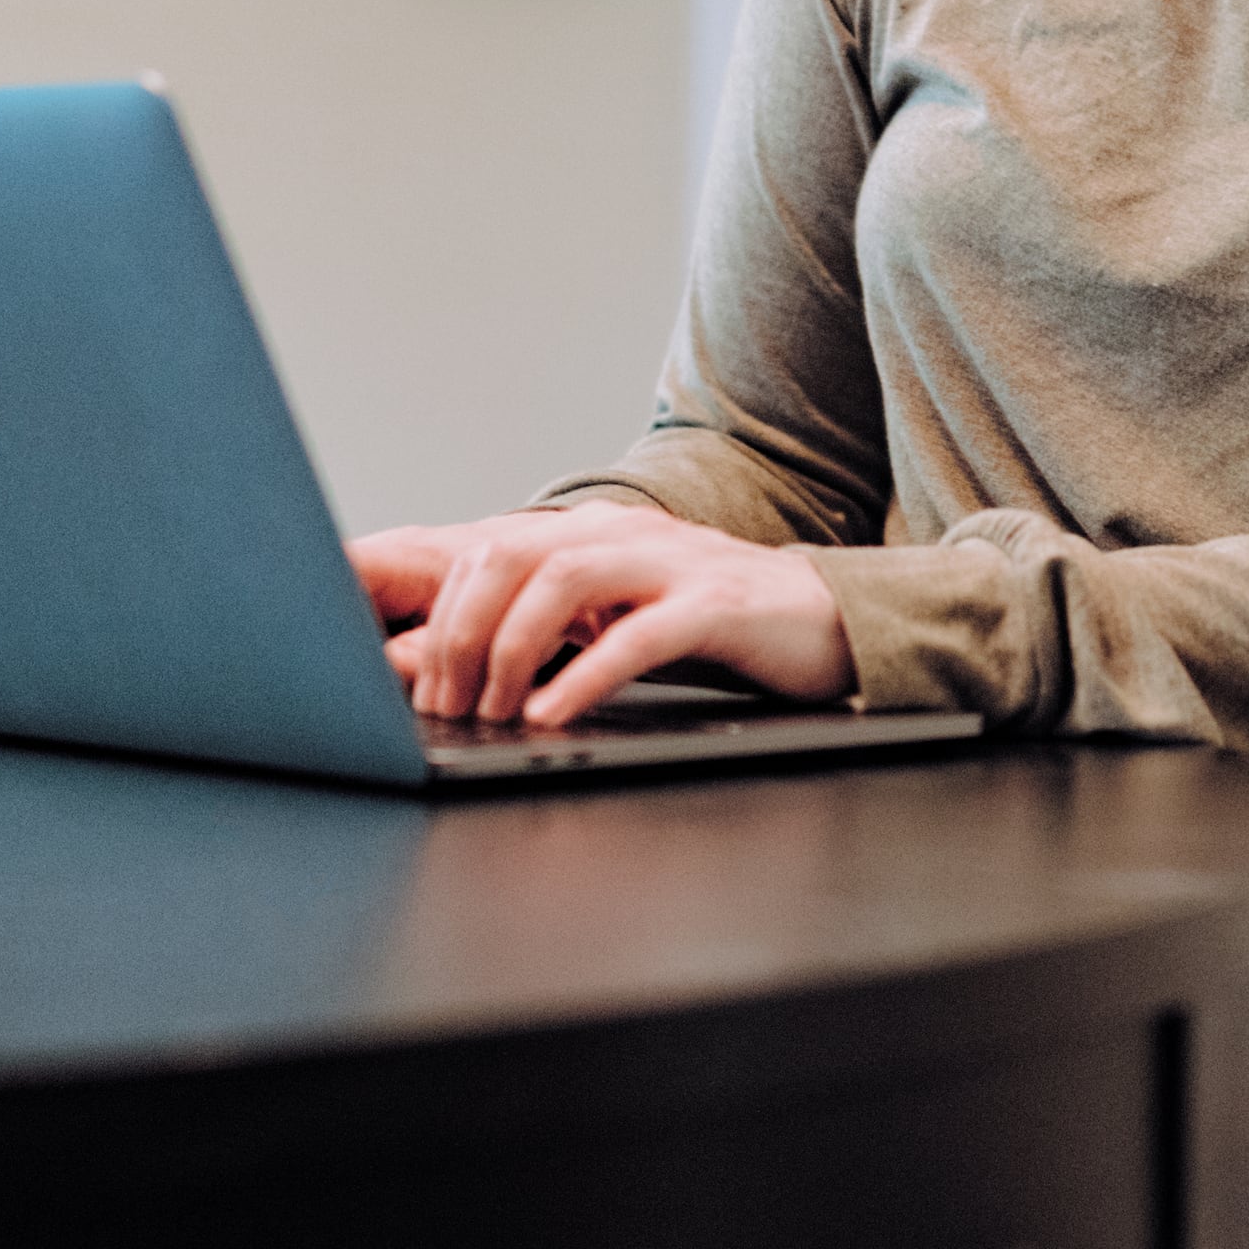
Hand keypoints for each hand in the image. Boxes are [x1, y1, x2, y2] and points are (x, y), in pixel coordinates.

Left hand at [343, 502, 853, 729]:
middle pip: (507, 557)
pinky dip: (584, 676)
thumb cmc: (718, 625)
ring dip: (510, 651)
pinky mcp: (716, 606)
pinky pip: (636, 635)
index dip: (438, 616)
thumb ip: (551, 628)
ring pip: (561, 583)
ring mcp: (671, 565)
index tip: (416, 683)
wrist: (832, 617)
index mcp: (593, 533)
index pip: (485, 552)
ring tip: (491, 710)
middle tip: (444, 704)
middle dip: (460, 634)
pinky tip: (554, 715)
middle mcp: (624, 535)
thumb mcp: (621, 616)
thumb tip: (455, 667)